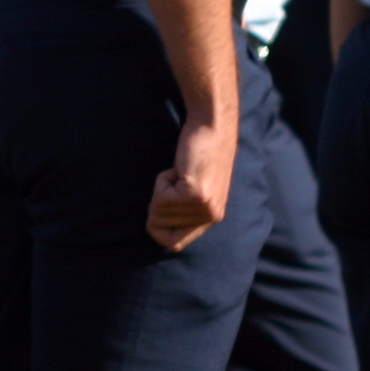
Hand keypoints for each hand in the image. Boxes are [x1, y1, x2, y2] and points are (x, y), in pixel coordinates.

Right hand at [147, 116, 234, 251]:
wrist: (213, 126)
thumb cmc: (200, 151)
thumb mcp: (197, 188)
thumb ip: (186, 209)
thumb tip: (156, 224)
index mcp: (212, 217)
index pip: (175, 244)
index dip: (159, 229)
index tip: (160, 205)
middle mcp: (211, 217)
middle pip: (161, 228)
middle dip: (157, 203)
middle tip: (173, 181)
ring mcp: (204, 207)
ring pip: (158, 212)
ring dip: (160, 188)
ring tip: (178, 172)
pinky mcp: (195, 195)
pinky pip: (161, 197)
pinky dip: (161, 181)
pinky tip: (178, 168)